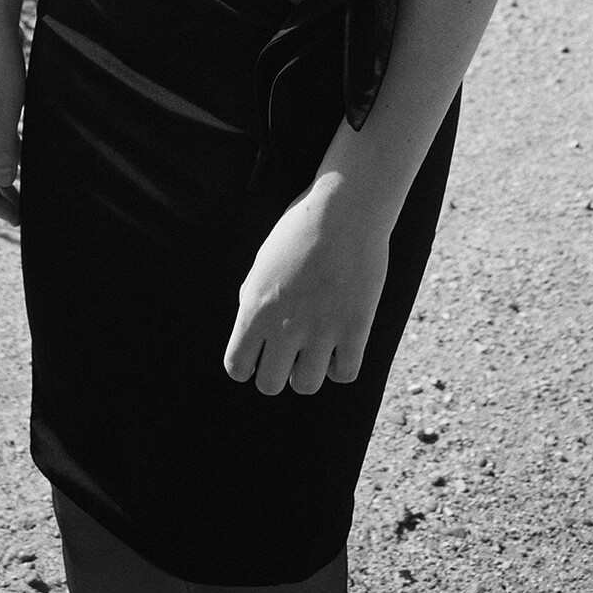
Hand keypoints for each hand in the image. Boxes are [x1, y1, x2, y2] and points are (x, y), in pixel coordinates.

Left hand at [223, 180, 389, 395]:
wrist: (346, 207)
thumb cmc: (302, 227)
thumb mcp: (264, 260)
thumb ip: (253, 298)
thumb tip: (253, 332)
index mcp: (256, 306)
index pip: (237, 367)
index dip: (246, 365)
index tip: (258, 354)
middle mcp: (286, 324)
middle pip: (270, 385)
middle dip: (276, 373)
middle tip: (287, 353)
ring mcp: (322, 328)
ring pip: (306, 385)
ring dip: (307, 372)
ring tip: (314, 351)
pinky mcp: (356, 327)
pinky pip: (345, 374)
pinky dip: (340, 367)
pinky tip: (339, 347)